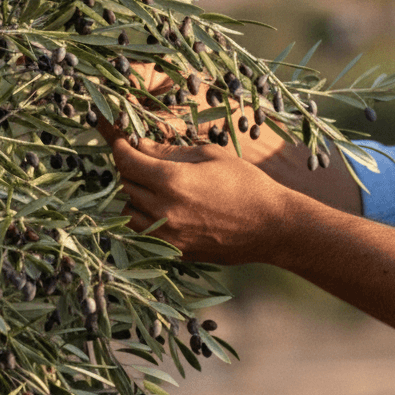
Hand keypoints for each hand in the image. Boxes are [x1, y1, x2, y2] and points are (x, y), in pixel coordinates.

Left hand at [109, 134, 290, 264]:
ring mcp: (168, 235)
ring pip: (128, 214)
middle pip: (125, 186)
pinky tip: (163, 210)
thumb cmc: (246, 183)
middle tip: (144, 162)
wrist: (272, 227)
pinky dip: (145, 220)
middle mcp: (164, 210)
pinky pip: (144, 234)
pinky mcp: (176, 252)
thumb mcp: (210, 155)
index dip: (121, 149)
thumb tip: (140, 146)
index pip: (127, 162)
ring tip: (153, 188)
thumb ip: (169, 151)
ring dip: (134, 198)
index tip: (124, 143)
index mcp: (172, 181)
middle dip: (130, 170)